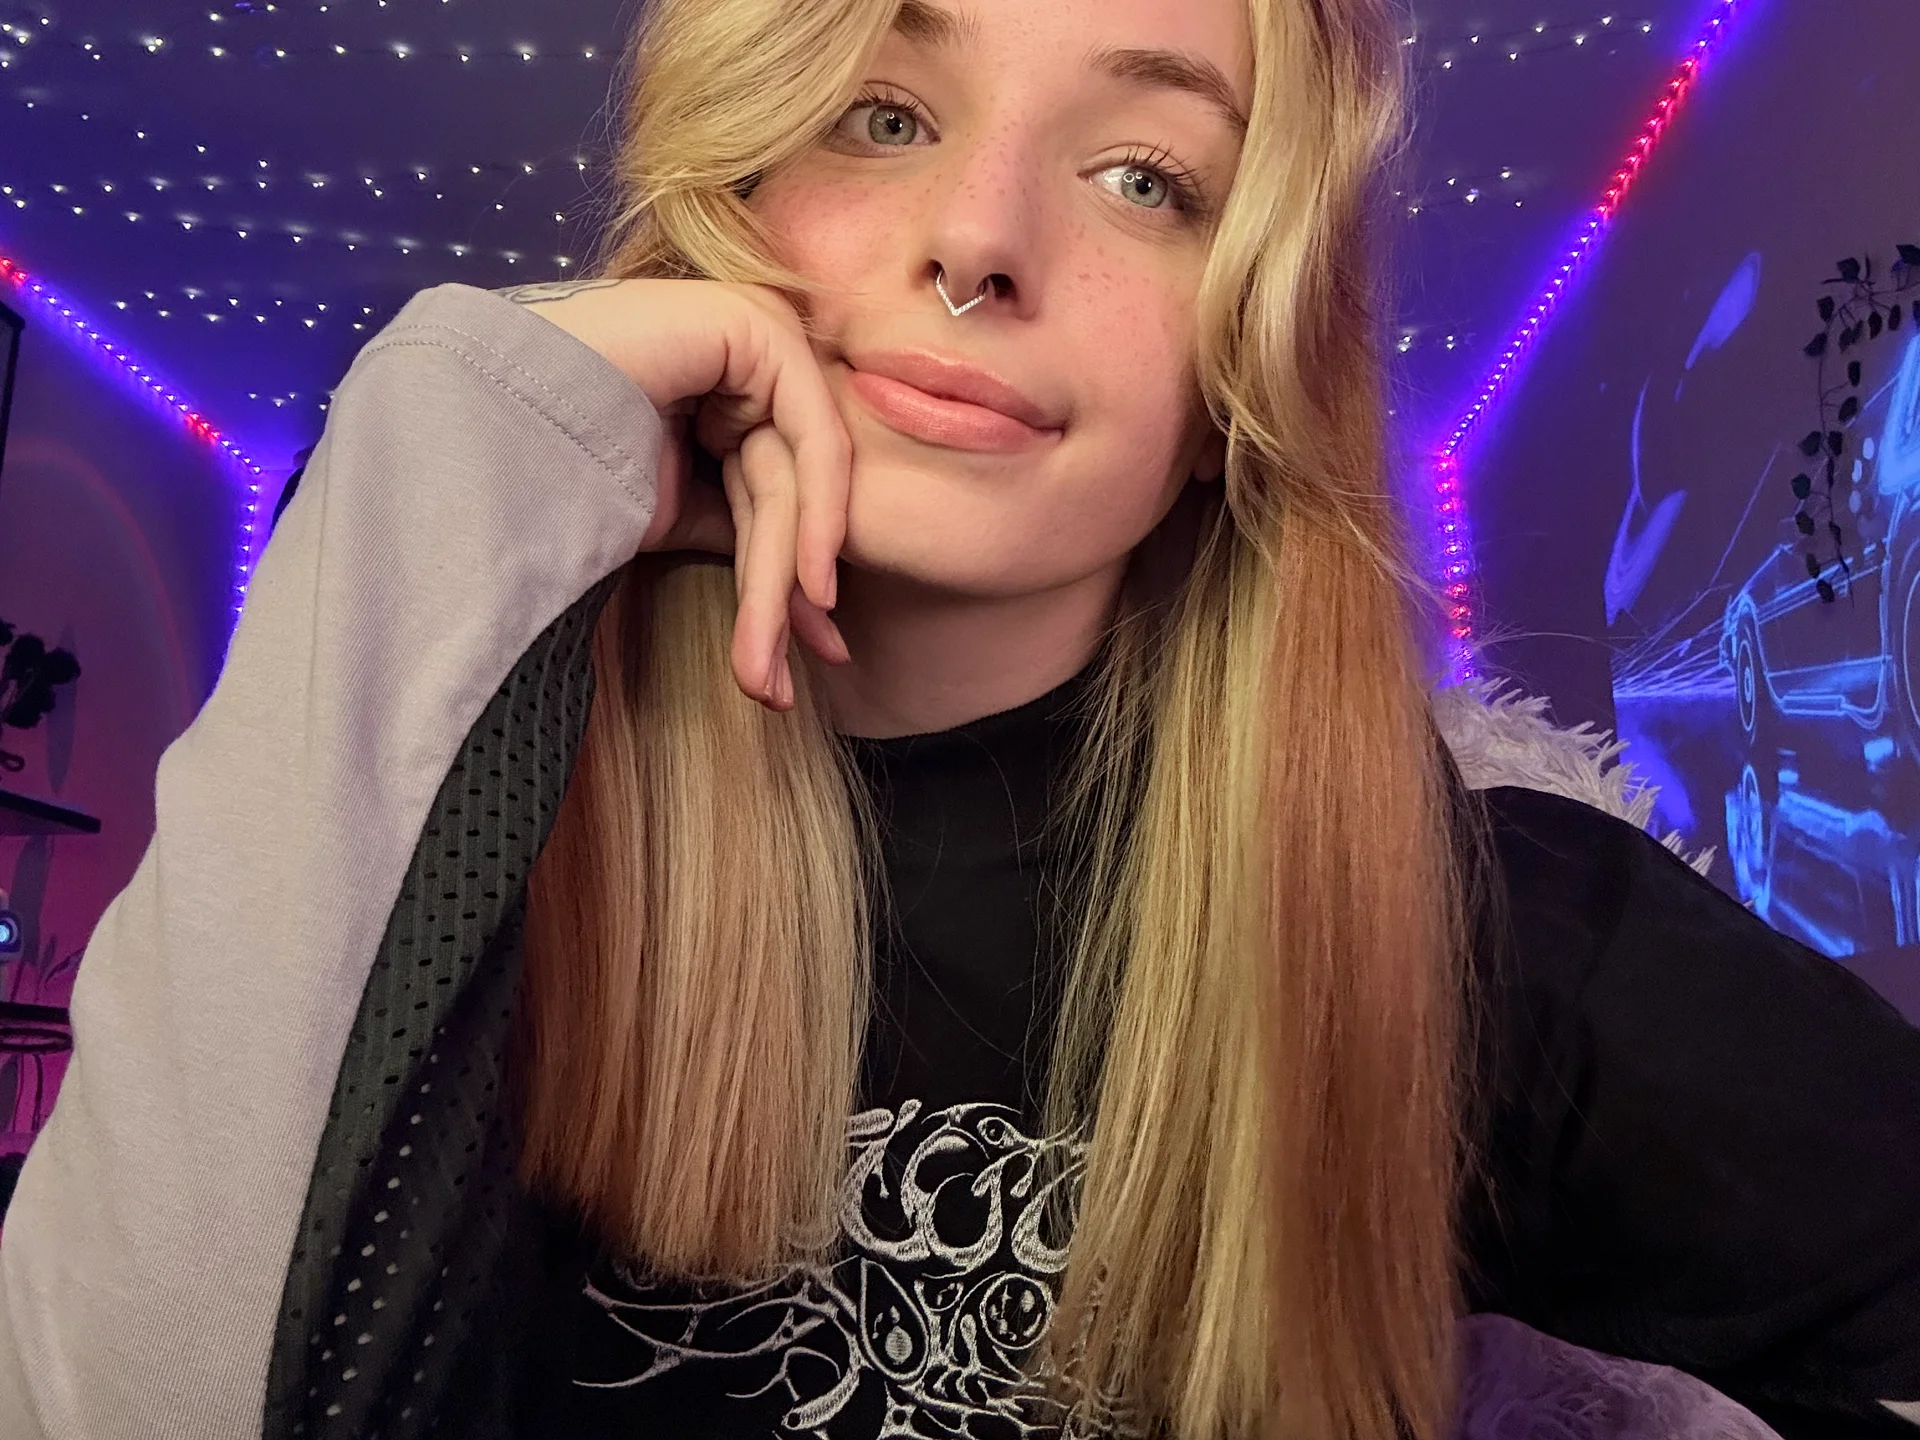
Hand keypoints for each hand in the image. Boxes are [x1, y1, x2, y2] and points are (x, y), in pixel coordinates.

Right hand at [500, 277, 851, 711]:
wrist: (479, 421)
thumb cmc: (550, 467)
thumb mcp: (665, 512)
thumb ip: (738, 530)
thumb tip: (809, 599)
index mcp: (716, 392)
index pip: (766, 497)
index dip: (779, 590)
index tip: (783, 679)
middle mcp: (740, 359)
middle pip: (777, 498)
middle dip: (779, 602)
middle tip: (776, 689)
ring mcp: (751, 333)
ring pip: (789, 482)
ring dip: (778, 584)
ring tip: (764, 669)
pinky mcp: (755, 326)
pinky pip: (810, 433)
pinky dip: (815, 513)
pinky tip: (808, 584)